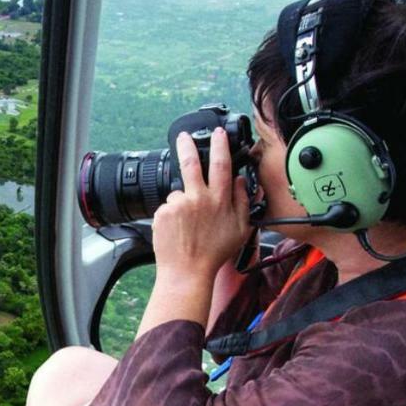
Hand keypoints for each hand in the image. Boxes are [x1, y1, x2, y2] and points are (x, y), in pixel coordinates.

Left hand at [152, 128, 252, 281]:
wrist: (187, 272)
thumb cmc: (214, 254)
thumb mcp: (240, 229)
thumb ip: (242, 201)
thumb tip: (240, 181)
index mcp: (219, 200)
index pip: (221, 164)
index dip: (220, 145)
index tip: (218, 133)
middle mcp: (198, 198)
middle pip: (191, 162)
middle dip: (187, 145)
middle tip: (183, 136)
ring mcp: (179, 204)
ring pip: (179, 193)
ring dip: (182, 203)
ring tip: (186, 225)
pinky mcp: (163, 213)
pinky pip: (167, 208)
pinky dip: (172, 216)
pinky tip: (177, 231)